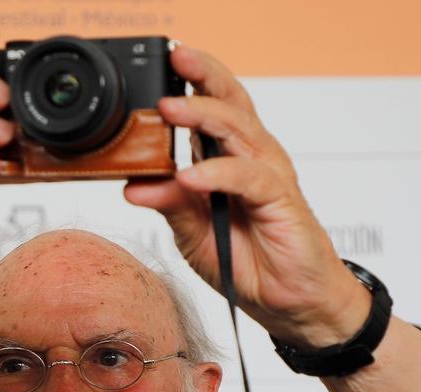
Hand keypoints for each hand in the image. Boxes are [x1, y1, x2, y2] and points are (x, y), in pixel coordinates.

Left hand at [124, 46, 368, 348]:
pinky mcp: (282, 201)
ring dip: (202, 117)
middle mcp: (252, 158)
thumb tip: (131, 185)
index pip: (213, 106)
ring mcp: (270, 176)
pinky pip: (249, 178)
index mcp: (230, 158)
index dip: (193, 79)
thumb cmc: (248, 263)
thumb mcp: (192, 234)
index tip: (166, 60)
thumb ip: (168, 204)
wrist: (289, 303)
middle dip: (203, 77)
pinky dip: (218, 174)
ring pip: (239, 131)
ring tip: (170, 110)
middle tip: (176, 60)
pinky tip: (192, 176)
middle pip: (231, 103)